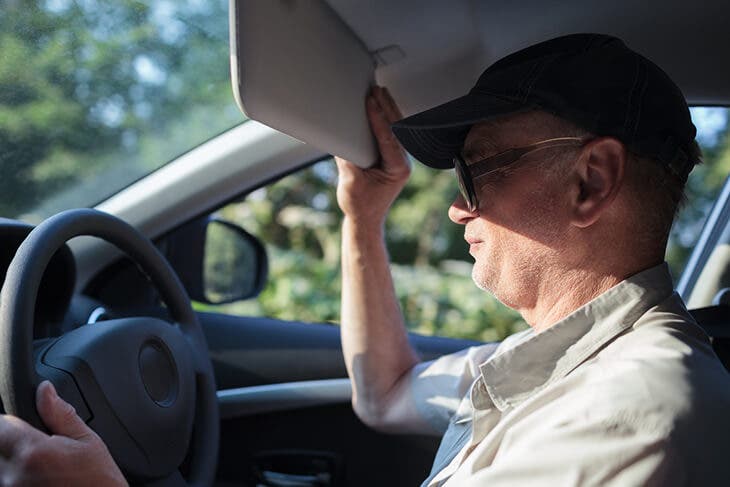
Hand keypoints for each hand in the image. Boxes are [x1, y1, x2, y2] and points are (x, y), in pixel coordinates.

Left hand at [0, 381, 126, 486]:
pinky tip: (39, 478)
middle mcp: (14, 475)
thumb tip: (45, 390)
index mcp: (33, 452)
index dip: (9, 421)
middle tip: (34, 445)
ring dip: (12, 460)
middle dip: (11, 440)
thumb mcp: (87, 440)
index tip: (21, 423)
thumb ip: (60, 414)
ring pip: (0, 463)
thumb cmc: (98, 481)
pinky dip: (17, 475)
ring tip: (39, 465)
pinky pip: (6, 479)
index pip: (0, 424)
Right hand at [336, 86, 410, 227]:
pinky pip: (391, 133)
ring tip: (379, 91)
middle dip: (386, 107)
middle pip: (396, 128)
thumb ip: (348, 159)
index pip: (388, 138)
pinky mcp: (392, 157)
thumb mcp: (350, 181)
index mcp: (398, 169)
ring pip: (396, 128)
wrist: (365, 219)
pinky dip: (385, 118)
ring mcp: (399, 159)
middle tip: (375, 90)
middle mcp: (403, 162)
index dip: (378, 118)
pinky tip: (379, 105)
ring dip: (388, 109)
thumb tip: (341, 136)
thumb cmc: (359, 205)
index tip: (370, 102)